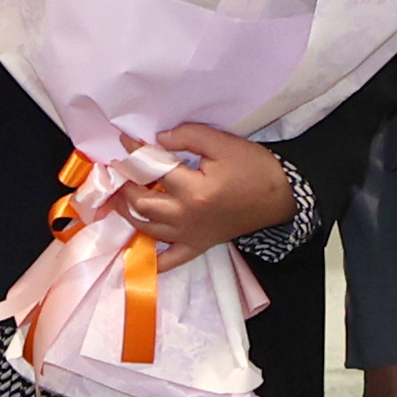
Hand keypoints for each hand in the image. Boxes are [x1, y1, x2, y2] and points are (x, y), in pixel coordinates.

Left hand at [116, 124, 296, 271]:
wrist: (280, 197)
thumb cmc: (253, 168)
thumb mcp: (222, 143)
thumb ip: (188, 137)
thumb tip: (158, 140)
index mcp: (194, 191)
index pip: (152, 170)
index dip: (134, 153)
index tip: (123, 141)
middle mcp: (187, 217)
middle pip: (141, 204)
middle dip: (123, 185)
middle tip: (116, 170)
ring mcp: (191, 235)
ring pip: (147, 229)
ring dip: (128, 213)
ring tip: (119, 195)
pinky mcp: (198, 245)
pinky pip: (171, 260)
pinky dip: (152, 259)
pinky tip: (138, 252)